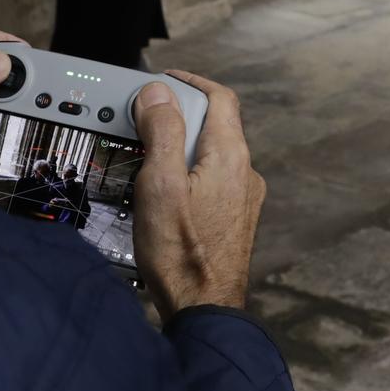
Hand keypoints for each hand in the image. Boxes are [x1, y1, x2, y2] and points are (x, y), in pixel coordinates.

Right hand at [130, 70, 265, 317]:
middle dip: (180, 113)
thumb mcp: (160, 184)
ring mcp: (243, 198)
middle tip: (144, 118)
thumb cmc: (182, 254)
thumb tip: (158, 92)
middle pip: (215, 123)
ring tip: (148, 154)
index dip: (190, 81)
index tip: (163, 80)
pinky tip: (165, 189)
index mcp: (229, 156)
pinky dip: (190, 170)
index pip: (219, 97)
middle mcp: (244, 173)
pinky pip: (213, 178)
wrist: (204, 310)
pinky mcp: (234, 219)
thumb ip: (162, 132)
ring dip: (183, 143)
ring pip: (212, 152)